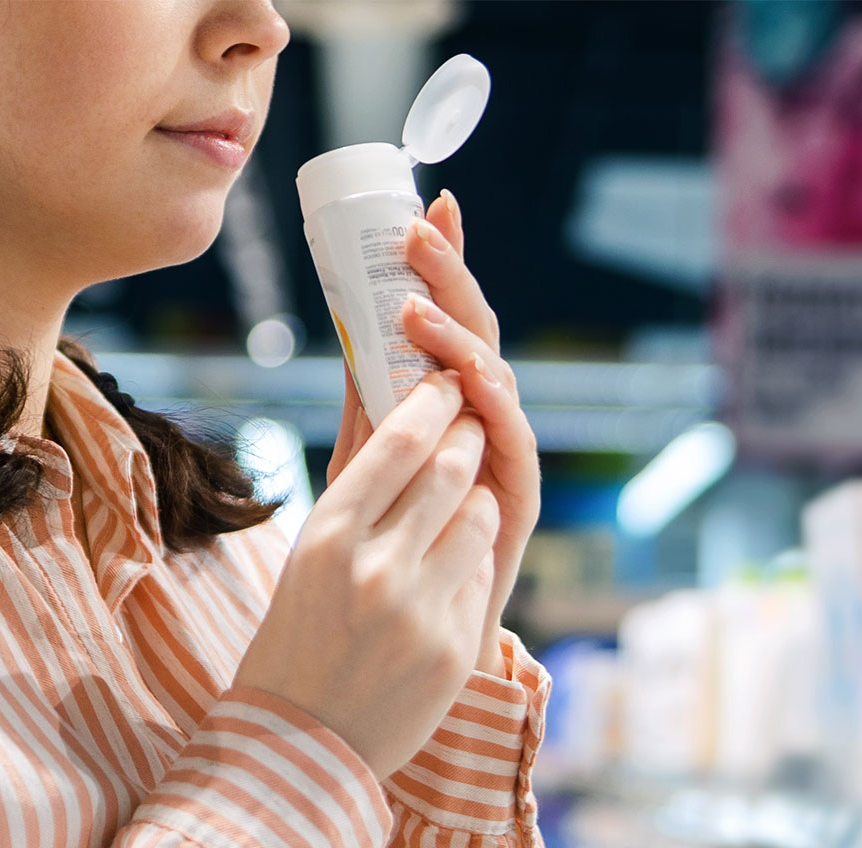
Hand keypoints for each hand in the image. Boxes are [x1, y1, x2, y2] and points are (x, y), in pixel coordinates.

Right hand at [235, 369, 497, 779]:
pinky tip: (444, 573)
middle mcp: (375, 567)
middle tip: (465, 427)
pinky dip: (469, 559)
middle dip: (466, 436)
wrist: (298, 741)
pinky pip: (482, 573)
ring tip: (457, 504)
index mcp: (327, 535)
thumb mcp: (308, 553)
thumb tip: (380, 400)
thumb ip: (355, 483)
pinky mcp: (453, 648)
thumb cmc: (295, 632)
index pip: (401, 441)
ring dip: (476, 497)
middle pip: (451, 467)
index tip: (445, 382)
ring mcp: (419, 610)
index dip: (434, 401)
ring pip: (481, 514)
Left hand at [401, 190, 539, 677]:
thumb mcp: (364, 458)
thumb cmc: (388, 539)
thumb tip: (347, 324)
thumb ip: (368, 398)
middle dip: (450, 278)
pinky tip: (469, 376)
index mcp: (445, 396)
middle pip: (473, 331)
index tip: (424, 206)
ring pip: (493, 376)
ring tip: (417, 304)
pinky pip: (510, 441)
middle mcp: (479, 413)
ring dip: (459, 335)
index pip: (445, 316)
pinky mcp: (514, 496)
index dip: (441, 264)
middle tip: (420, 231)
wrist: (407, 628)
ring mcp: (500, 451)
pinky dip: (491, 404)